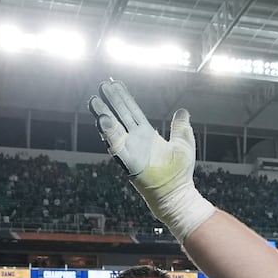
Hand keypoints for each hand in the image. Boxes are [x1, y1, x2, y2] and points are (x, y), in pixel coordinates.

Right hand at [88, 80, 215, 240]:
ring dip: (103, 115)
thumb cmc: (180, 173)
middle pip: (120, 115)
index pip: (132, 111)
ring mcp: (131, 150)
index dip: (124, 97)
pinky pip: (116, 147)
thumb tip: (183, 111)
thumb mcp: (184, 144)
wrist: (177, 193)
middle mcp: (136, 140)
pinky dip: (109, 134)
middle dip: (111, 101)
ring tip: (94, 101)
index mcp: (147, 134)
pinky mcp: (129, 162)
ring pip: (113, 129)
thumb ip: (181, 127)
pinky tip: (102, 120)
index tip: (114, 84)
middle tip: (102, 85)